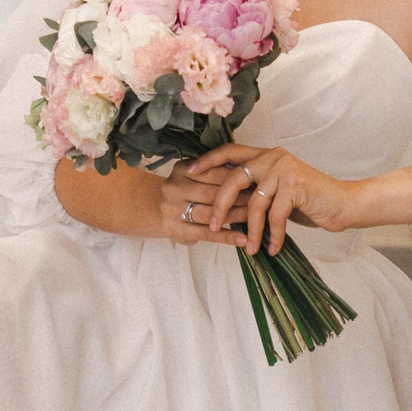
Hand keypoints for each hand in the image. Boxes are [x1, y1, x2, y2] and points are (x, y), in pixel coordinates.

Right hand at [59, 150, 260, 248]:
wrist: (143, 209)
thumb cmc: (176, 192)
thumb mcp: (187, 175)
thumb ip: (211, 173)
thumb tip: (248, 169)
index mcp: (182, 169)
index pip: (216, 171)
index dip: (240, 177)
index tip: (262, 180)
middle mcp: (176, 186)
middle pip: (216, 191)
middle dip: (244, 196)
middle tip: (268, 200)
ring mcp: (174, 208)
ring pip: (213, 212)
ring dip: (239, 217)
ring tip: (262, 221)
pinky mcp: (176, 229)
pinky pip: (206, 233)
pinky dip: (227, 236)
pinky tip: (244, 241)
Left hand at [206, 143, 377, 252]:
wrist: (343, 204)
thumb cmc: (308, 200)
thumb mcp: (277, 192)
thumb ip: (255, 191)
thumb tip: (224, 206)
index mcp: (265, 155)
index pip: (229, 151)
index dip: (207, 161)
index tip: (188, 171)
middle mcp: (273, 157)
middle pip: (234, 177)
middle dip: (220, 204)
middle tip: (212, 225)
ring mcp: (284, 170)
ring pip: (254, 202)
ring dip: (251, 230)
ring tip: (251, 249)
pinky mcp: (296, 186)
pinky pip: (275, 216)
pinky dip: (272, 236)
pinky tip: (272, 249)